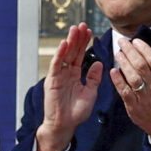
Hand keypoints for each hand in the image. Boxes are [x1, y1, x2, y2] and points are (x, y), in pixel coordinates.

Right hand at [35, 24, 103, 150]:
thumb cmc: (76, 112)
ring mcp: (59, 75)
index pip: (80, 55)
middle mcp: (66, 72)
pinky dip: (60, 54)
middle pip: (72, 51)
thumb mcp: (90, 93)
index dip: (85, 43)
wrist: (65, 125)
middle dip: (77, 38)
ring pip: (64, 55)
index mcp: (75, 74)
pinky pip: (56, 65)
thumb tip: (99, 63)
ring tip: (75, 29)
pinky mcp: (52, 80)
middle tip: (82, 25)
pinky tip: (64, 44)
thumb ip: (94, 78)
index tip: (90, 31)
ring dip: (69, 42)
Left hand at [108, 32, 150, 142]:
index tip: (135, 41)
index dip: (144, 49)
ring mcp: (144, 97)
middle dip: (131, 52)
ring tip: (118, 53)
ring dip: (124, 63)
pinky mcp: (133, 106)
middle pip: (141, 66)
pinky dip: (118, 81)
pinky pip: (124, 91)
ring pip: (133, 77)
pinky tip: (113, 70)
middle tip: (122, 42)